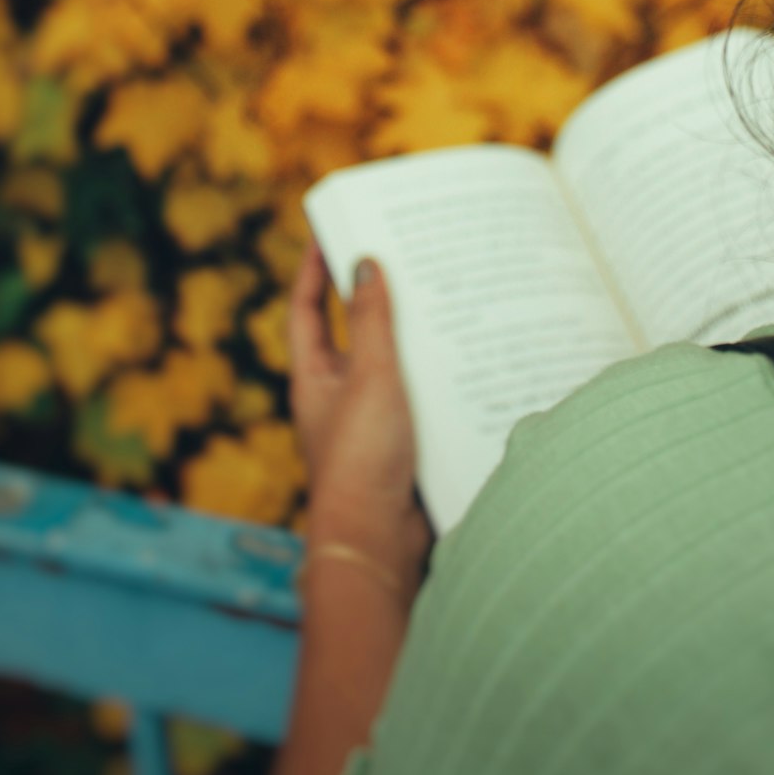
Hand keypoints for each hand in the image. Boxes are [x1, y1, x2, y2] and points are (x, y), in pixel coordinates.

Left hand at [288, 236, 434, 600]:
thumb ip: (371, 322)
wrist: (378, 542)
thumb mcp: (369, 377)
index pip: (306, 311)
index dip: (312, 270)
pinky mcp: (400, 446)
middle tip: (402, 257)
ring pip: (390, 366)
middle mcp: (336, 398)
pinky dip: (437, 377)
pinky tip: (468, 359)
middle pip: (351, 334)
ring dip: (412, 337)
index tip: (328, 232)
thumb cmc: (361, 459)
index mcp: (313, 378)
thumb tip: (365, 266)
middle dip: (374, 298)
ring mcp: (368, 423)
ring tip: (444, 299)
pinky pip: (418, 399)